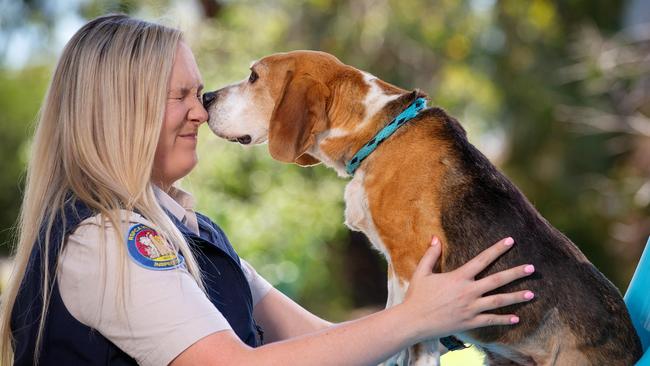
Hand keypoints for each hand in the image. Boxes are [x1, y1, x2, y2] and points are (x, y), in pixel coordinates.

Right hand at [401, 236, 534, 341]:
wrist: (413, 321)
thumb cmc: (416, 296)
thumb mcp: (422, 272)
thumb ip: (431, 254)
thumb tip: (435, 237)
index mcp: (458, 278)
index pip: (482, 260)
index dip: (497, 249)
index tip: (510, 241)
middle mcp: (468, 292)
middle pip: (497, 280)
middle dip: (516, 273)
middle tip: (532, 268)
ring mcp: (471, 308)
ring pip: (499, 301)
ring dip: (516, 297)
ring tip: (532, 294)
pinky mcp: (470, 322)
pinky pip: (491, 320)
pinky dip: (504, 319)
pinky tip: (517, 318)